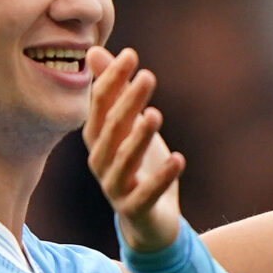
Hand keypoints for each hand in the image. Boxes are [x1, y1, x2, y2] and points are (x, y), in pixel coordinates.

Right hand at [85, 46, 185, 253]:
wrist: (147, 221)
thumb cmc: (138, 166)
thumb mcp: (128, 127)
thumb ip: (113, 91)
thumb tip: (93, 51)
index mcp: (97, 138)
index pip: (100, 104)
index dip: (113, 80)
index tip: (131, 55)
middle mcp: (100, 160)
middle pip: (112, 128)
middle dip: (128, 102)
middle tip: (149, 76)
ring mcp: (114, 187)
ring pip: (124, 160)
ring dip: (140, 137)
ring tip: (156, 115)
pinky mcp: (133, 209)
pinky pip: (146, 194)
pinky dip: (162, 178)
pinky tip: (179, 159)